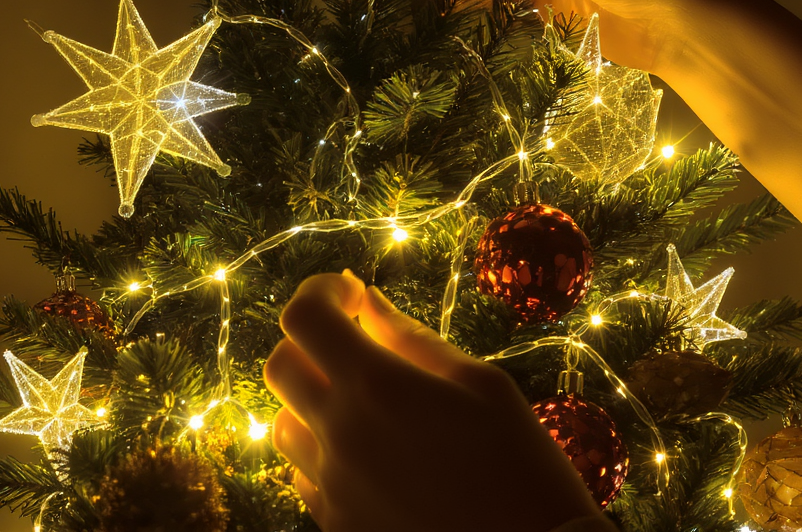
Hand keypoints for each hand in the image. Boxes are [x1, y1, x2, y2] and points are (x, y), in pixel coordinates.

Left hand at [263, 271, 606, 531]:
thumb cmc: (522, 464)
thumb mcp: (481, 383)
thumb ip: (411, 338)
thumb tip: (366, 303)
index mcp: (377, 387)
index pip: (304, 318)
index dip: (321, 292)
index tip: (353, 296)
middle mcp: (340, 435)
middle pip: (279, 366)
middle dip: (311, 342)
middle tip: (356, 345)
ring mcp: (332, 487)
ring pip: (283, 424)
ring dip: (312, 401)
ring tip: (366, 406)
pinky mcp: (336, 527)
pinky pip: (302, 478)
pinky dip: (322, 454)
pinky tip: (369, 454)